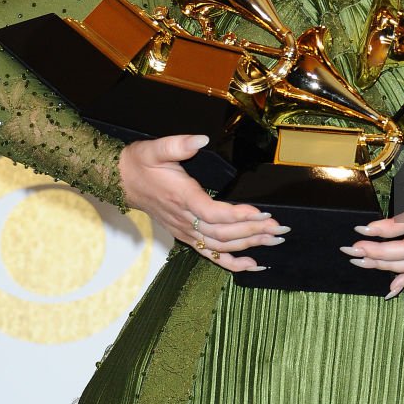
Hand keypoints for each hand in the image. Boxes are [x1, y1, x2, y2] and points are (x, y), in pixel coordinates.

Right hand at [119, 134, 288, 272]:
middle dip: (254, 232)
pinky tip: (253, 264)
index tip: (262, 213)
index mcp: (182, 198)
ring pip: (221, 246)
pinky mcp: (187, 236)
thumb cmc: (141, 164)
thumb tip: (200, 139)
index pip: (213, 213)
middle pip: (223, 233)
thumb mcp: (155, 149)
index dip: (238, 216)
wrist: (123, 181)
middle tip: (279, 228)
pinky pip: (211, 255)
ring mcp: (186, 231)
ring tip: (274, 240)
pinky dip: (233, 263)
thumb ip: (178, 144)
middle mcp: (185, 219)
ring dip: (250, 245)